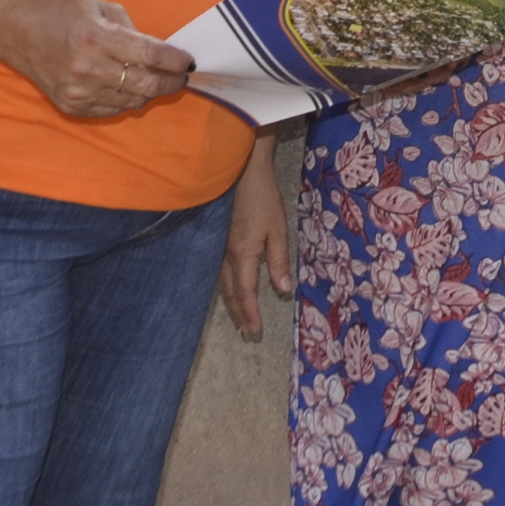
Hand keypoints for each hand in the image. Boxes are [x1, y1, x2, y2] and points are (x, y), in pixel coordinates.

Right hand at [0, 0, 193, 119]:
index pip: (149, 56)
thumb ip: (132, 30)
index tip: (188, 62)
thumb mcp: (100, 8)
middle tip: (180, 76)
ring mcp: (78, 92)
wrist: (19, 33)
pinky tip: (126, 86)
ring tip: (154, 79)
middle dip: (171, 82)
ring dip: (150, 92)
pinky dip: (126, 99)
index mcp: (97, 38)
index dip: (175, 61)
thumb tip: (160, 53)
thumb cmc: (62, 15)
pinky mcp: (71, 106)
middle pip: (146, 85)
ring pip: (132, 101)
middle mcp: (88, 68)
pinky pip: (112, 109)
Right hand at [220, 139, 291, 337]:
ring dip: (232, 303)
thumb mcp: (277, 230)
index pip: (245, 291)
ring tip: (239, 319)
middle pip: (231, 292)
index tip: (255, 329)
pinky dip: (228, 288)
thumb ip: (278, 260)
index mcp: (243, 254)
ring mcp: (221, 248)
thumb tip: (283, 290)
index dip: (250, 312)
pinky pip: (222, 273)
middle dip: (239, 313)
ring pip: (224, 284)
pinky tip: (231, 291)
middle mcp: (228, 255)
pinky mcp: (221, 241)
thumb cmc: (263, 200)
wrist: (243, 174)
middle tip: (247, 332)